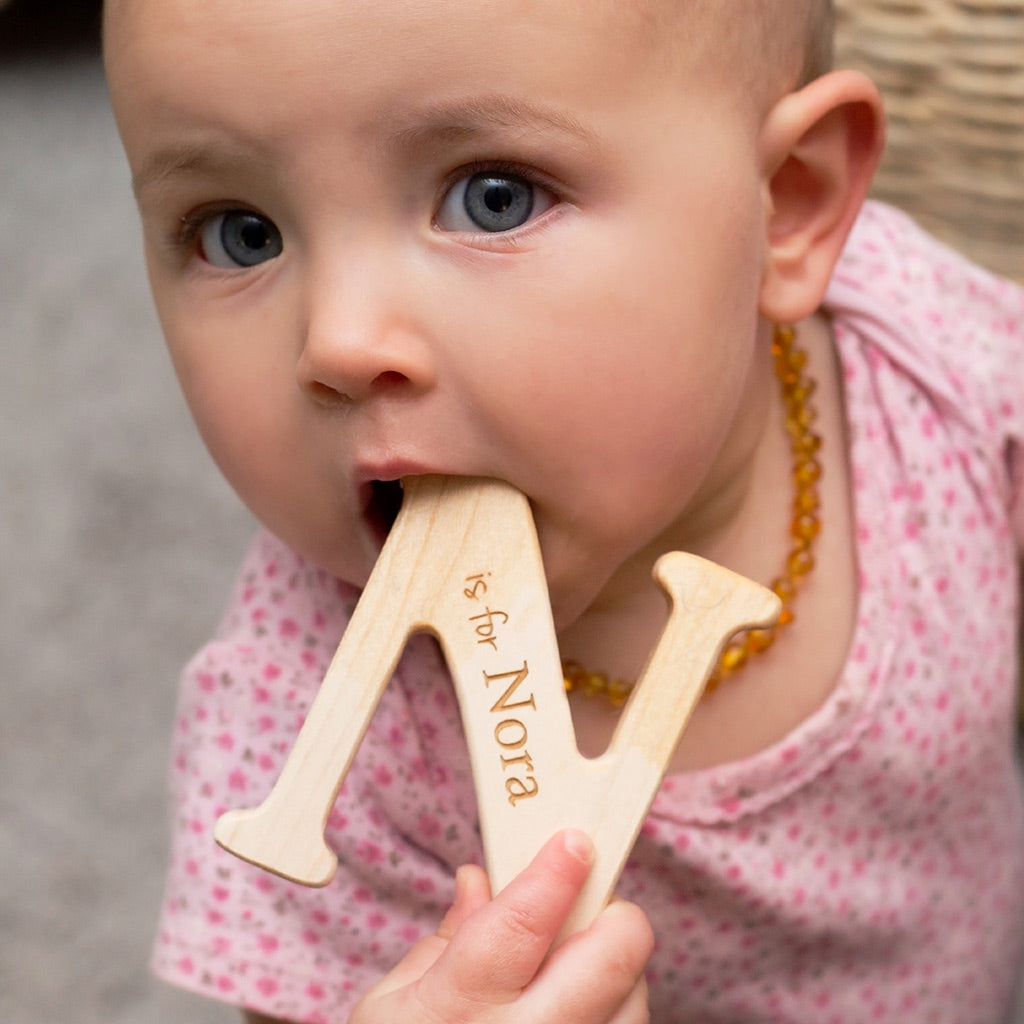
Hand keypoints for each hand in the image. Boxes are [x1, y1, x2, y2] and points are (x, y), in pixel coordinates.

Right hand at [350, 830, 653, 1023]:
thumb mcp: (390, 1006)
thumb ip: (443, 939)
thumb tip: (479, 878)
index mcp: (458, 1009)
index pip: (520, 926)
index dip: (555, 874)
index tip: (576, 840)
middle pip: (612, 957)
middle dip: (611, 916)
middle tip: (586, 909)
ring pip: (636, 999)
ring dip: (616, 973)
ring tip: (571, 978)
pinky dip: (614, 1014)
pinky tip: (576, 1014)